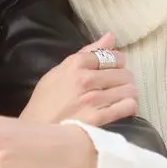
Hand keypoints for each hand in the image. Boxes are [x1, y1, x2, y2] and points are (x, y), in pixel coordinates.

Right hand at [19, 32, 138, 125]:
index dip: (117, 61)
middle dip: (123, 77)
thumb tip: (111, 36)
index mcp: (75, 65)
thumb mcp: (59, 71)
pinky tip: (123, 108)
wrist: (37, 131)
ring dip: (128, 92)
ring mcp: (94, 100)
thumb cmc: (45, 100)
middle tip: (117, 84)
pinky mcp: (99, 119)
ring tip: (121, 97)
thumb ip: (86, 53)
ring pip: (128, 89)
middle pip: (122, 72)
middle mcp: (86, 80)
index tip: (116, 66)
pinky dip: (129, 106)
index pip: (109, 56)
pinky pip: (127, 107)